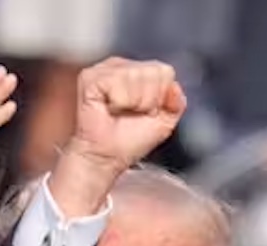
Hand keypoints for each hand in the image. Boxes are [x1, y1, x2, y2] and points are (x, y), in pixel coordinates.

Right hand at [51, 58, 186, 214]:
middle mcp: (121, 65)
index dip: (160, 97)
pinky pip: (117, 82)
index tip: (146, 112)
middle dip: (147, 100)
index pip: (165, 71)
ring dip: (132, 102)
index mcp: (139, 70)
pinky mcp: (90, 77)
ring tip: (120, 112)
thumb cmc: (129, 140)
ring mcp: (104, 69)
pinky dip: (118, 101)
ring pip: (135, 75)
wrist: (106, 158)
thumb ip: (176, 103)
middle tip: (131, 114)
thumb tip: (174, 87)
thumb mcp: (164, 122)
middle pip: (152, 72)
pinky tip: (109, 109)